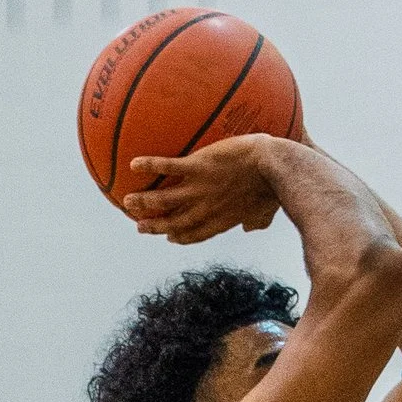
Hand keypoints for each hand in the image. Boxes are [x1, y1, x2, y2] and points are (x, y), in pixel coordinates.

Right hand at [122, 135, 287, 243]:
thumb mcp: (266, 210)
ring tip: (127, 202)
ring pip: (166, 200)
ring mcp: (201, 189)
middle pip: (175, 222)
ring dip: (145, 203)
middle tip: (139, 226)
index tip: (169, 237)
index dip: (181, 237)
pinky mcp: (198, 166)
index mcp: (222, 220)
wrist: (274, 167)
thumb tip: (254, 227)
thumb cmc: (274, 188)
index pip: (197, 233)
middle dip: (156, 226)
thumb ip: (257, 220)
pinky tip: (134, 164)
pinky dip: (151, 166)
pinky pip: (169, 167)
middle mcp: (207, 208)